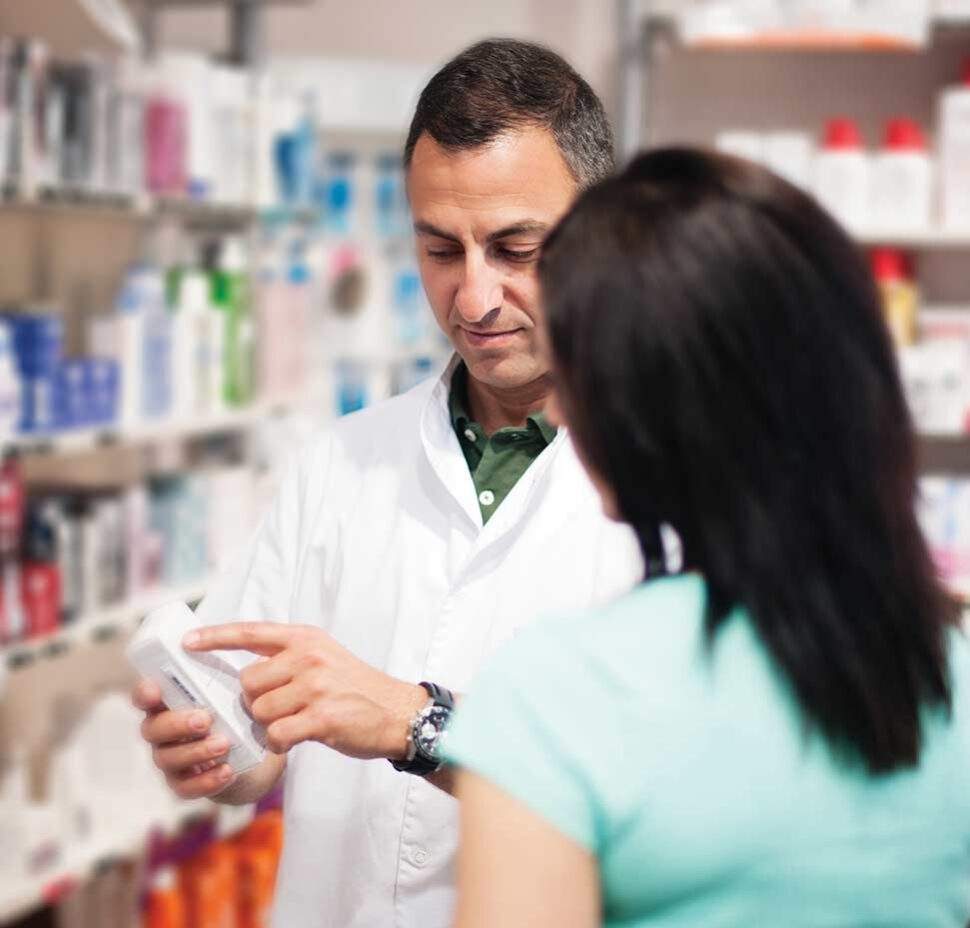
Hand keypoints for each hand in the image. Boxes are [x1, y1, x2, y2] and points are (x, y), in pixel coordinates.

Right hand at [132, 678, 236, 798]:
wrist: (248, 753)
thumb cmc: (234, 711)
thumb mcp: (233, 690)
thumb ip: (233, 675)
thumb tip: (257, 659)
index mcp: (168, 703)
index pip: (145, 696)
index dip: (144, 693)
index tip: (156, 690)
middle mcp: (162, 732)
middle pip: (154, 729)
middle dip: (178, 724)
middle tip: (206, 719)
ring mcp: (170, 759)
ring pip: (169, 758)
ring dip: (196, 751)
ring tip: (224, 744)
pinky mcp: (183, 784)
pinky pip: (186, 787)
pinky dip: (206, 781)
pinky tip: (227, 772)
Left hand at [183, 624, 428, 760]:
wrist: (397, 712)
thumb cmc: (354, 687)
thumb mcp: (324, 657)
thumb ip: (288, 658)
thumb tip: (244, 676)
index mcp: (306, 638)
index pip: (251, 632)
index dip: (215, 637)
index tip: (187, 643)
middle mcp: (308, 657)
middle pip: (248, 683)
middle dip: (254, 701)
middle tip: (278, 708)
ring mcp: (315, 686)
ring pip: (259, 711)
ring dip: (269, 724)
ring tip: (295, 722)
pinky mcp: (322, 717)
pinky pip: (277, 734)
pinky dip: (281, 742)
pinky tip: (299, 737)